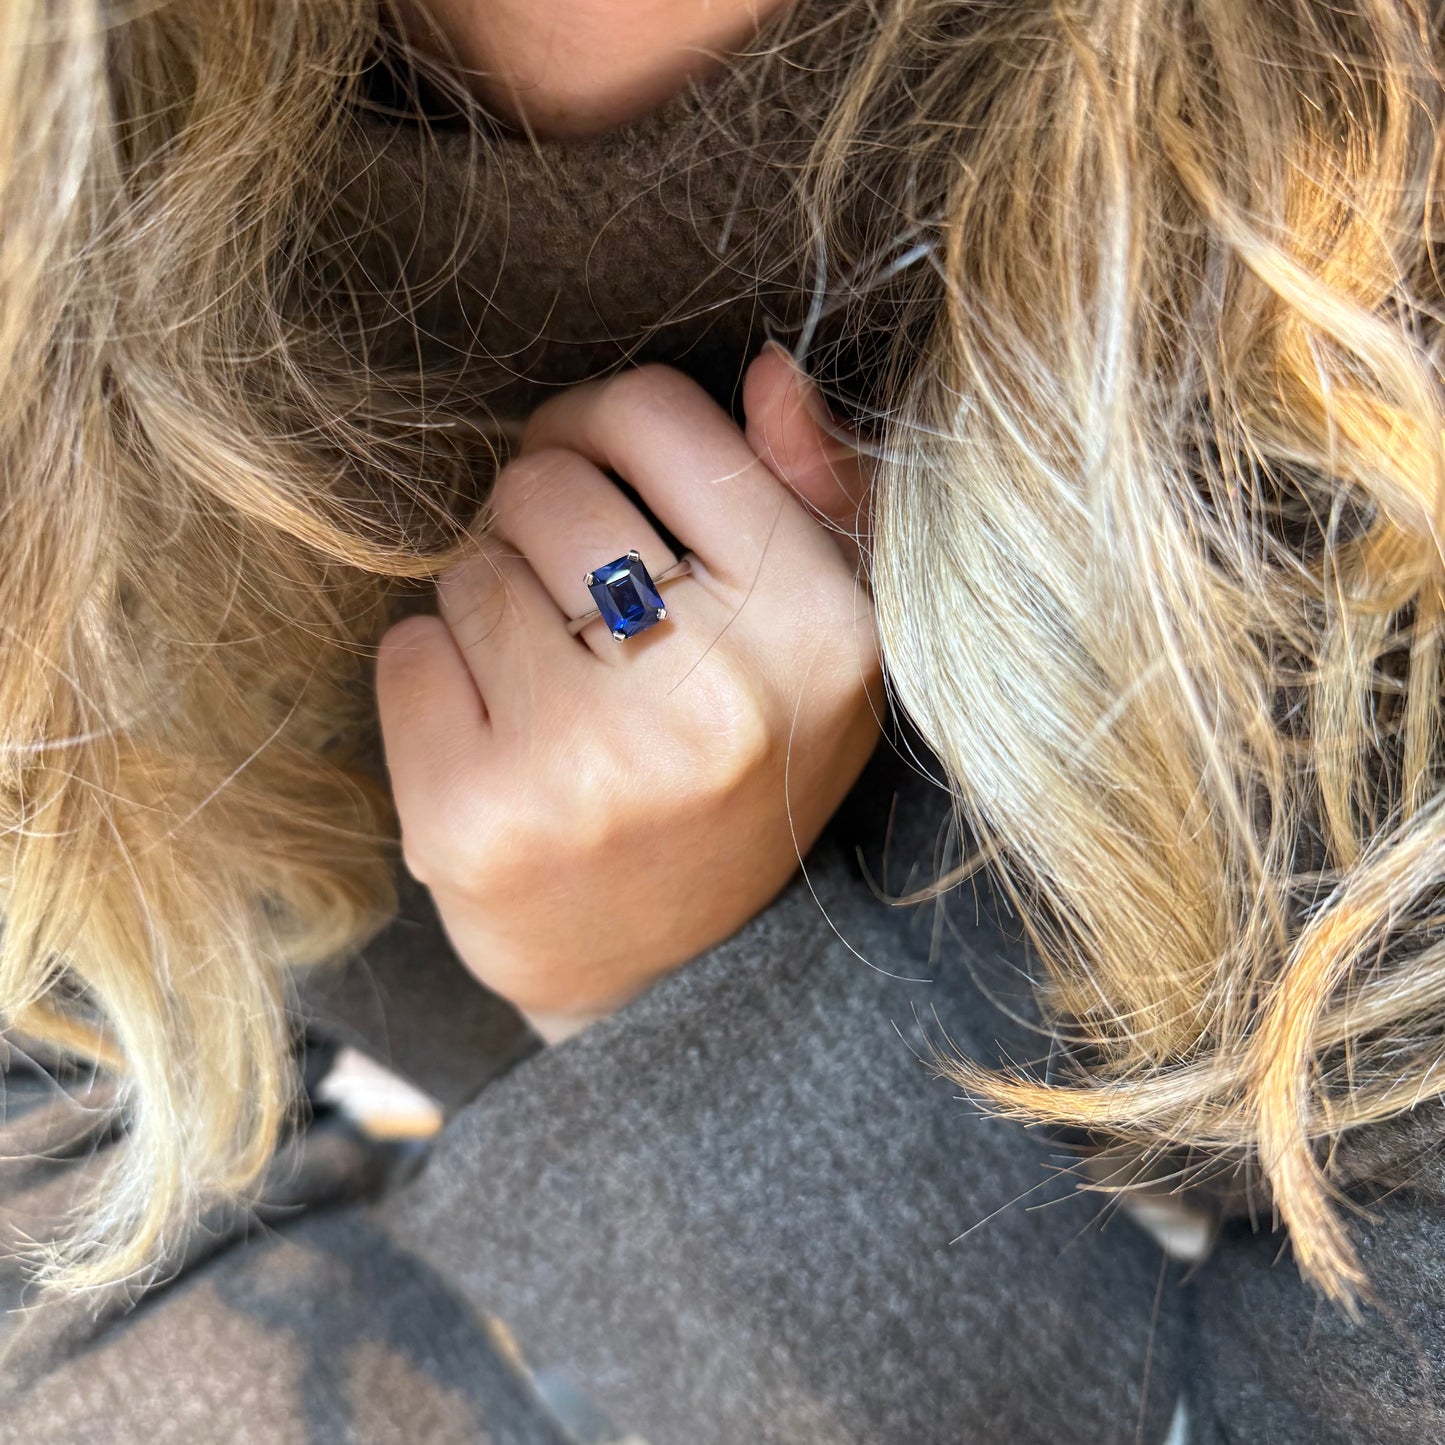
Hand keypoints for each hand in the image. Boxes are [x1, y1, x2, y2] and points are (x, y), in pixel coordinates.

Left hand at [376, 356, 879, 1040]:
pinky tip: (494, 736)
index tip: (590, 468)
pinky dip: (435, 675)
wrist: (672, 973)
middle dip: (542, 526)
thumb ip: (813, 496)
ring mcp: (584, 764)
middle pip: (543, 483)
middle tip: (577, 608)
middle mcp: (712, 696)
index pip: (656, 415)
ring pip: (466, 566)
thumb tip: (763, 370)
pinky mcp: (472, 820)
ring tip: (549, 684)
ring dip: (492, 605)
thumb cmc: (745, 776)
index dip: (600, 422)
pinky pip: (405, 650)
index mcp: (817, 631)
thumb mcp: (821, 644)